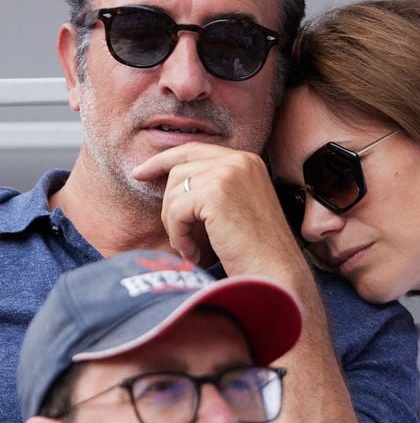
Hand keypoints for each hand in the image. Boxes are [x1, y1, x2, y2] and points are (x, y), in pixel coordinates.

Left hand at [132, 142, 302, 275]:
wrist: (275, 273)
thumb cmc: (257, 251)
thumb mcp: (238, 207)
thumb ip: (214, 188)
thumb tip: (170, 183)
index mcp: (246, 161)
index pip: (194, 150)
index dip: (163, 160)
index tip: (140, 174)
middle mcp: (239, 161)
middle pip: (179, 169)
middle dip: (167, 203)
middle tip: (174, 233)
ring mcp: (229, 174)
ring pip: (174, 191)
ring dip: (174, 224)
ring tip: (189, 247)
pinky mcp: (217, 193)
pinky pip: (177, 211)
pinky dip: (178, 236)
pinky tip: (193, 253)